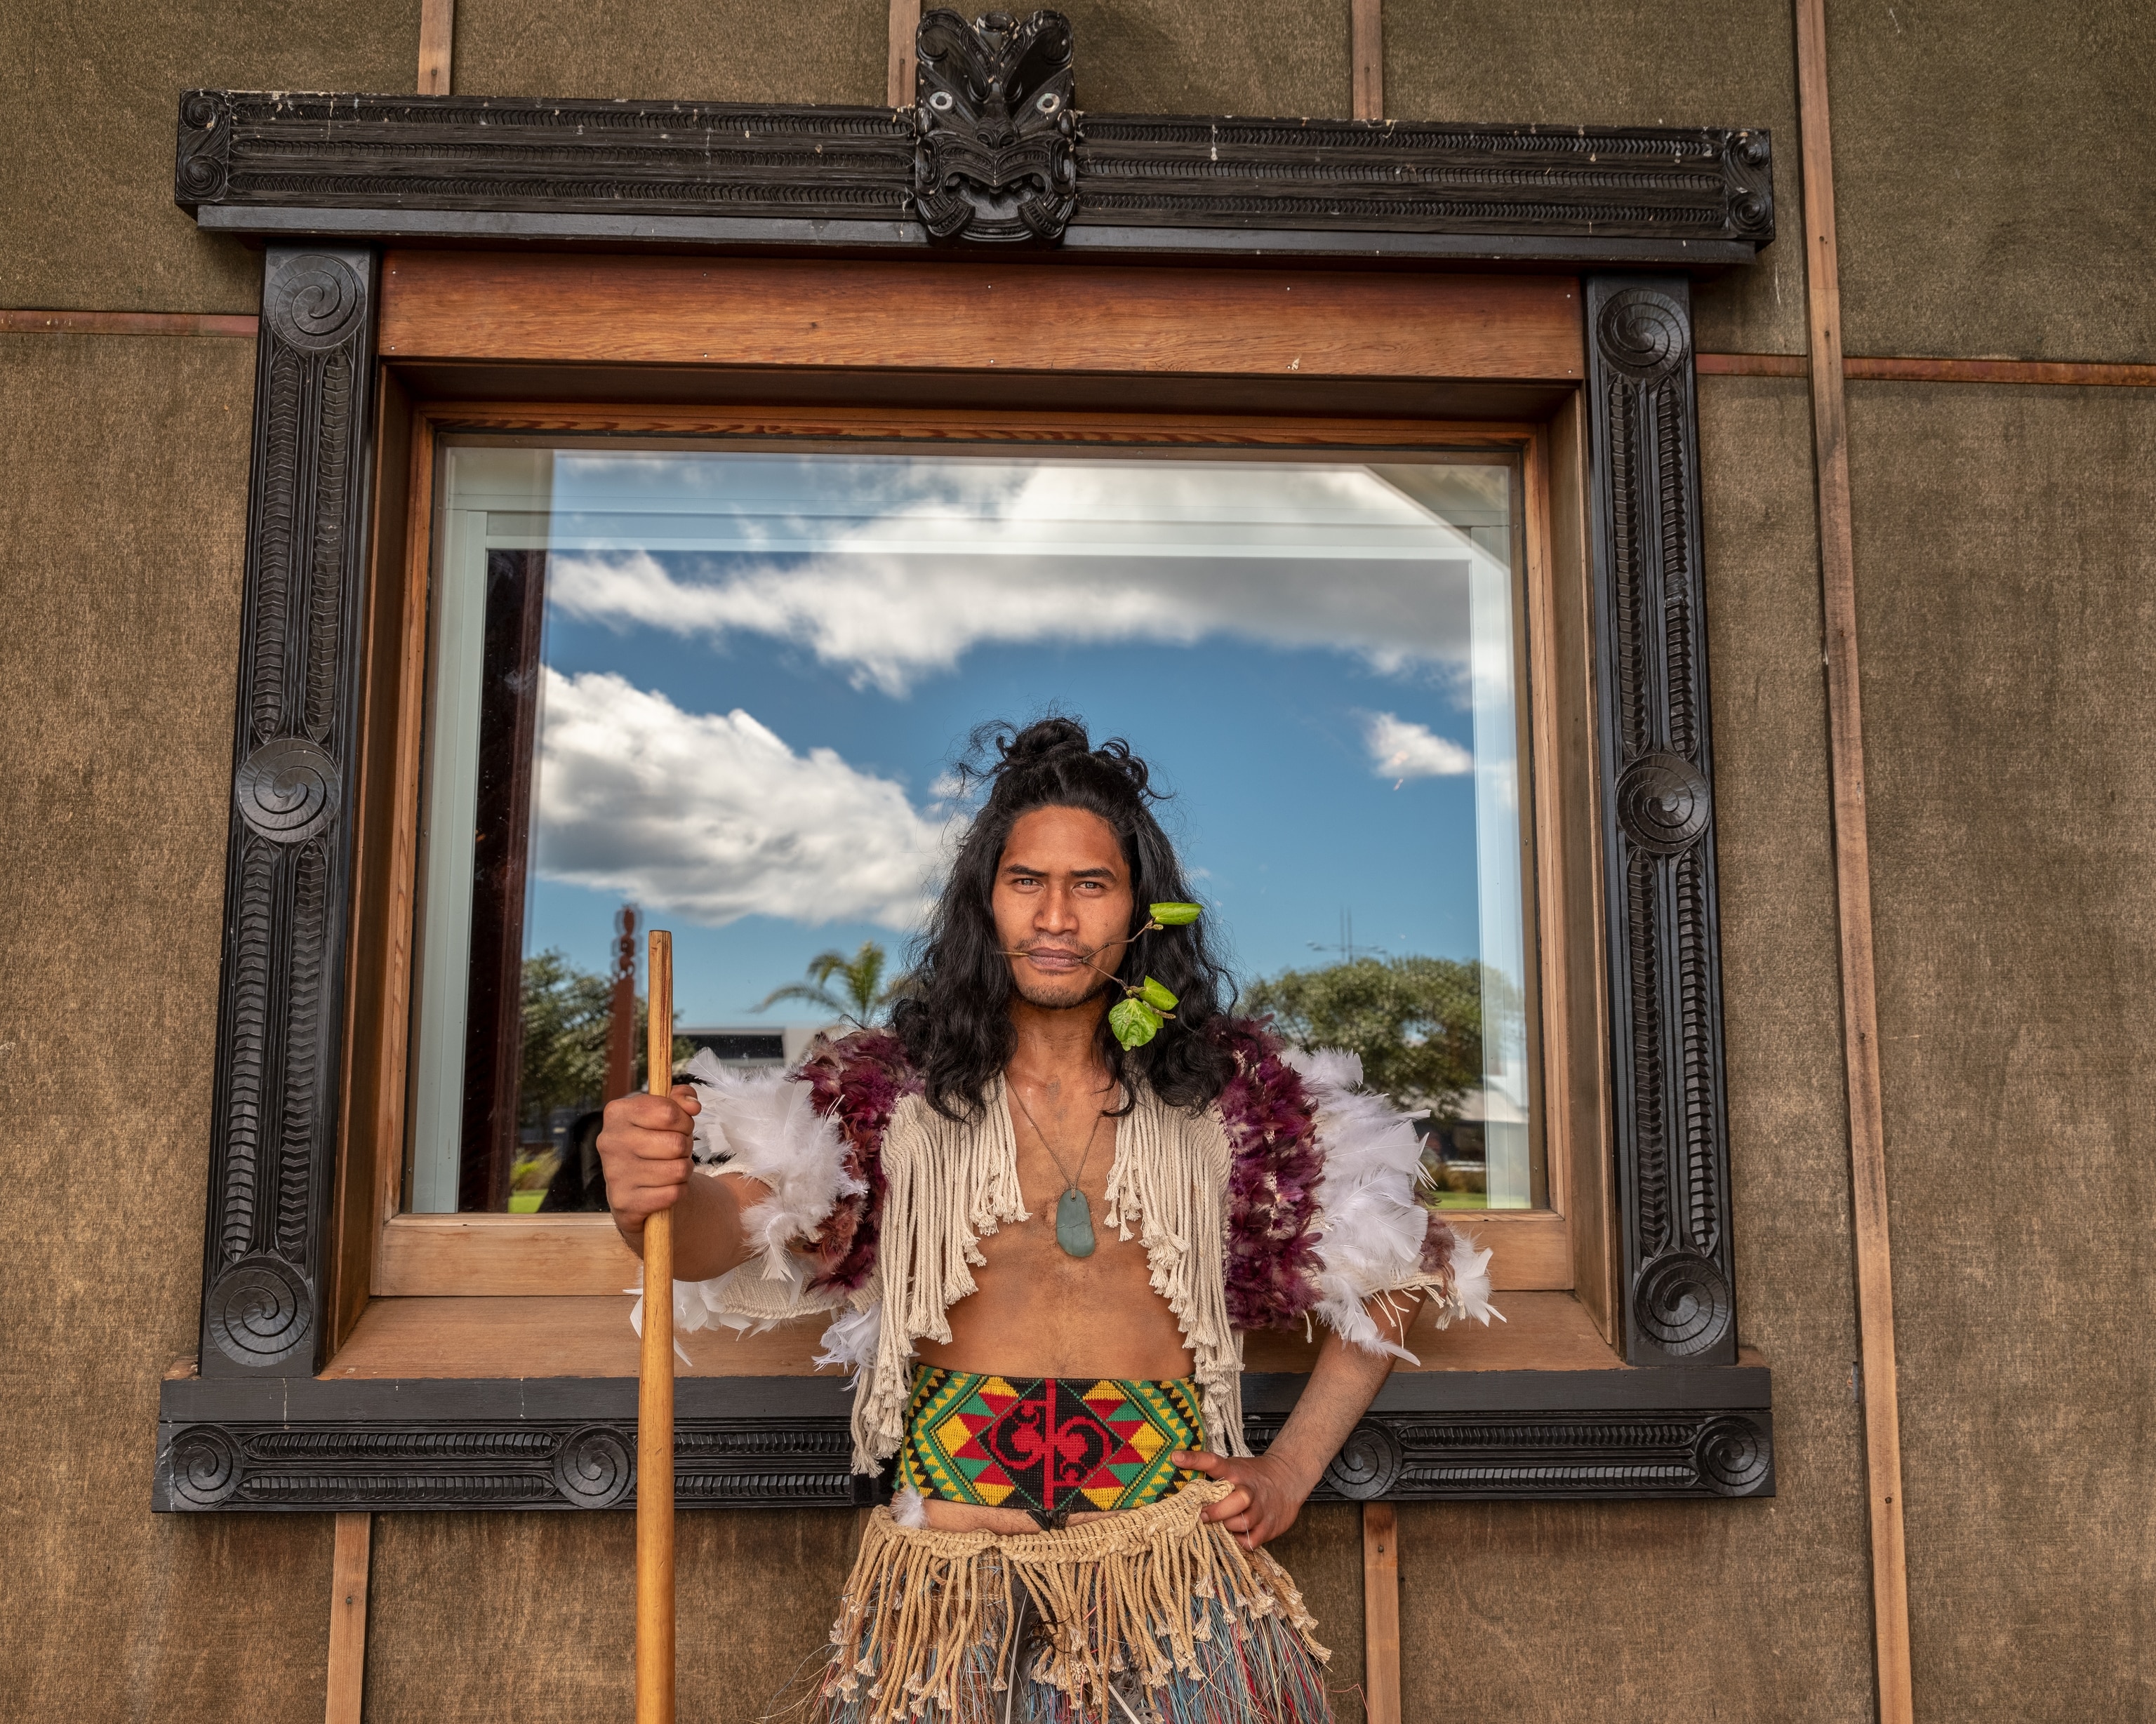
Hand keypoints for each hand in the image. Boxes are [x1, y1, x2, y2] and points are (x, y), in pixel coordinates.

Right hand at [595, 1084, 700, 1241]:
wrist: (632, 1186)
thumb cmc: (653, 1142)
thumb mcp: (664, 1114)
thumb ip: (680, 1098)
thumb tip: (692, 1105)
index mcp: (617, 1112)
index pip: (669, 1112)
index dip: (684, 1120)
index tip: (679, 1126)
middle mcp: (609, 1141)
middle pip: (676, 1143)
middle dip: (685, 1148)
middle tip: (675, 1151)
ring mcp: (614, 1173)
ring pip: (678, 1170)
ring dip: (683, 1170)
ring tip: (670, 1168)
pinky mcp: (624, 1202)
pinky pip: (673, 1194)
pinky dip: (678, 1191)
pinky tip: (664, 1187)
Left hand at [1172, 1448, 1314, 1550]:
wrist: (1287, 1479)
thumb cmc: (1252, 1476)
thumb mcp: (1235, 1467)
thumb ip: (1213, 1473)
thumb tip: (1180, 1471)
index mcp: (1236, 1472)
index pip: (1214, 1462)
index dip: (1195, 1459)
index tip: (1176, 1458)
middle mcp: (1249, 1490)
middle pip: (1235, 1500)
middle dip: (1217, 1511)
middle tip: (1202, 1515)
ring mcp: (1261, 1510)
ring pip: (1241, 1523)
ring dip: (1227, 1527)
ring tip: (1222, 1525)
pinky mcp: (1269, 1527)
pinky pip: (1250, 1541)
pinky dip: (1240, 1541)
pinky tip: (1236, 1535)